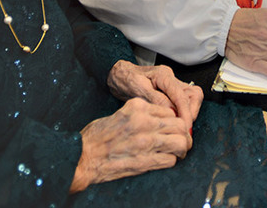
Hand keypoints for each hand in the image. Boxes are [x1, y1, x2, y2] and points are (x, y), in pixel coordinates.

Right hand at [70, 98, 190, 191]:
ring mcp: (146, 141)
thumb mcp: (121, 113)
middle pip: (179, 124)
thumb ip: (141, 114)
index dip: (174, 120)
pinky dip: (171, 160)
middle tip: (181, 140)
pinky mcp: (145, 160)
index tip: (173, 127)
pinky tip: (165, 160)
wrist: (84, 156)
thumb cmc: (98, 136)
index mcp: (138, 106)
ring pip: (180, 142)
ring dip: (182, 148)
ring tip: (178, 152)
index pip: (170, 110)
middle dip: (183, 133)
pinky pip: (170, 159)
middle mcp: (144, 121)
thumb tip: (160, 120)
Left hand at [106, 61, 202, 128]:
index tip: (186, 127)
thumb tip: (171, 112)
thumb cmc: (126, 80)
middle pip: (194, 95)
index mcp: (163, 75)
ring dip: (189, 113)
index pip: (181, 95)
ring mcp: (173, 84)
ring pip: (192, 98)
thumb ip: (155, 99)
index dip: (186, 113)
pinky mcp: (171, 92)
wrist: (120, 76)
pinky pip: (184, 102)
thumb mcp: (137, 89)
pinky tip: (175, 121)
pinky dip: (183, 113)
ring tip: (179, 126)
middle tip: (184, 128)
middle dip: (192, 112)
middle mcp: (171, 78)